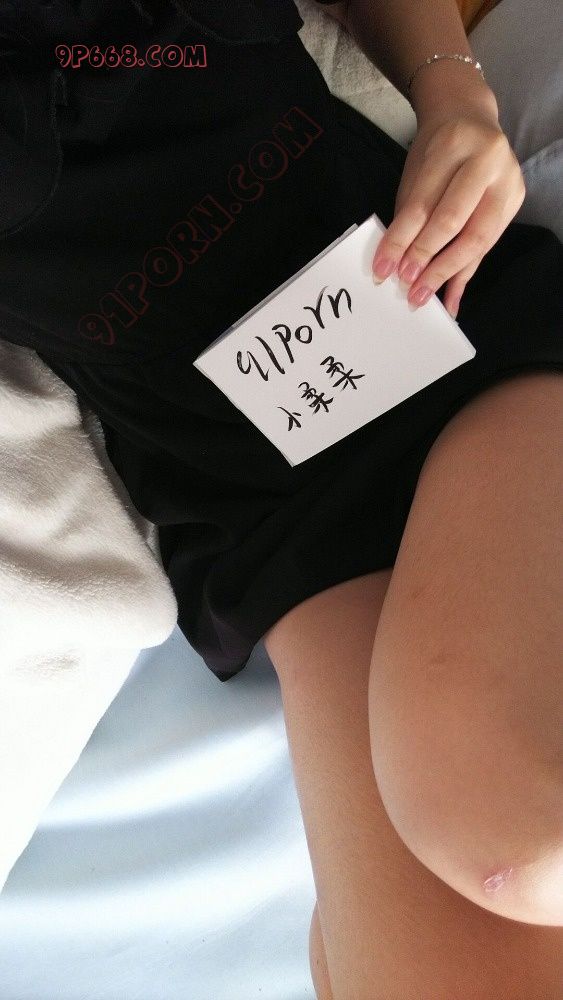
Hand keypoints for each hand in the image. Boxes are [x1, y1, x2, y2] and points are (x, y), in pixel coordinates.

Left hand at [371, 106, 525, 318]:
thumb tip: (396, 264)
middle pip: (453, 222)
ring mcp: (508, 180)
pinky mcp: (516, 201)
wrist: (470, 118)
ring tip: (424, 296)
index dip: (401, 239)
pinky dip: (466, 275)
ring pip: (476, 238)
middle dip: (426, 258)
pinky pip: (487, 246)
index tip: (384, 268)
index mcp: (453, 145)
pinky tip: (451, 300)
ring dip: (447, 272)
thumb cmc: (437, 149)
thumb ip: (409, 214)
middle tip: (407, 286)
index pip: (422, 203)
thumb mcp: (417, 171)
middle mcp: (487, 160)